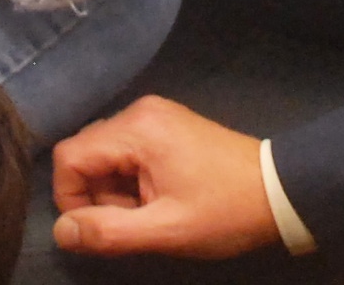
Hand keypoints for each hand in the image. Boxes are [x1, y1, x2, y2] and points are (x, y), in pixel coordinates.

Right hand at [50, 96, 277, 258]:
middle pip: (87, 154)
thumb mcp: (166, 231)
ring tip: (152, 212)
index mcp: (137, 129)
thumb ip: (108, 232)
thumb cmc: (225, 212)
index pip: (70, 157)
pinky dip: (132, 180)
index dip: (71, 198)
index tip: (100, 228)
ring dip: (116, 191)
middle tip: (136, 222)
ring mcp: (156, 115)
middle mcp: (140, 111)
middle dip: (98, 196)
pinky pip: (128, 151)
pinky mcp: (168, 125)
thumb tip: (61, 231)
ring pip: (106, 155)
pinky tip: (160, 198)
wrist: (282, 192)